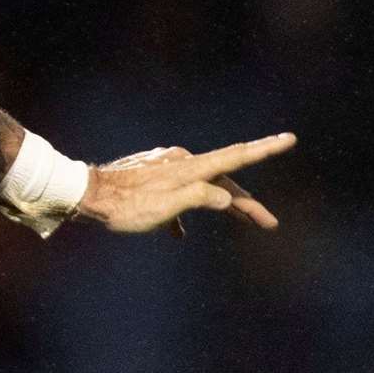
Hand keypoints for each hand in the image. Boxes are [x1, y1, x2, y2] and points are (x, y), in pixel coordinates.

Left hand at [78, 132, 295, 234]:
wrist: (83, 196)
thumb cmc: (125, 206)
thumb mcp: (167, 207)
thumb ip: (200, 197)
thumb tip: (227, 196)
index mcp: (189, 167)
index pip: (235, 157)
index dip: (265, 150)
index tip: (289, 139)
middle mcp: (179, 161)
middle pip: (222, 179)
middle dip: (245, 202)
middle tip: (268, 222)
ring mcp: (163, 168)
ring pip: (200, 186)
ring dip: (218, 205)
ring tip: (234, 222)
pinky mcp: (149, 177)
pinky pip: (175, 194)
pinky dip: (182, 212)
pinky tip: (178, 233)